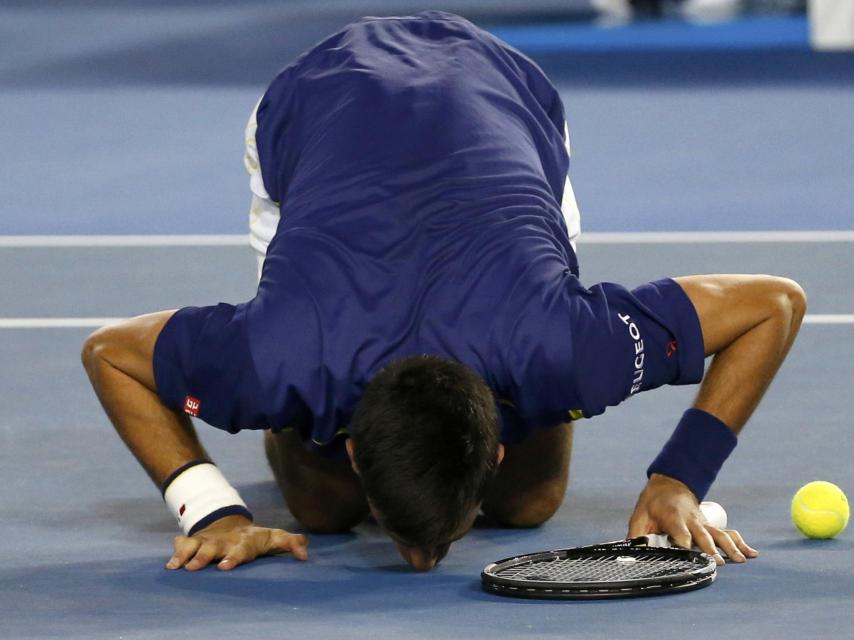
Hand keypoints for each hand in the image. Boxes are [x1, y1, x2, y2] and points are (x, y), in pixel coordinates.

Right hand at [165, 515, 309, 570]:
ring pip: (195, 545)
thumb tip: (305, 555)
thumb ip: (292, 542)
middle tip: (195, 568)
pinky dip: (176, 551)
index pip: (241, 550)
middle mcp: (225, 540)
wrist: (231, 524)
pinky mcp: (195, 540)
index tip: (224, 567)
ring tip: (176, 567)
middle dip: (204, 556)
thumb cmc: (256, 538)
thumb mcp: (275, 538)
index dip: (233, 558)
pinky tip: (169, 565)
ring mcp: (208, 539)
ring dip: (186, 555)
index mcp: (245, 541)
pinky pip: (182, 543)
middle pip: (213, 547)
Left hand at [627, 474, 757, 564]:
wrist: (670, 483)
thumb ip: (636, 533)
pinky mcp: (710, 525)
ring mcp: (703, 523)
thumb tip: (632, 551)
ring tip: (740, 560)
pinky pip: (728, 533)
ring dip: (730, 547)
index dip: (684, 546)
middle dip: (711, 549)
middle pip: (703, 536)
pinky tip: (752, 553)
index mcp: (674, 517)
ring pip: (719, 535)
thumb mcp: (640, 514)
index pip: (681, 534)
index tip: (689, 558)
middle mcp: (692, 520)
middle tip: (718, 563)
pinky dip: (740, 542)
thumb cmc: (653, 501)